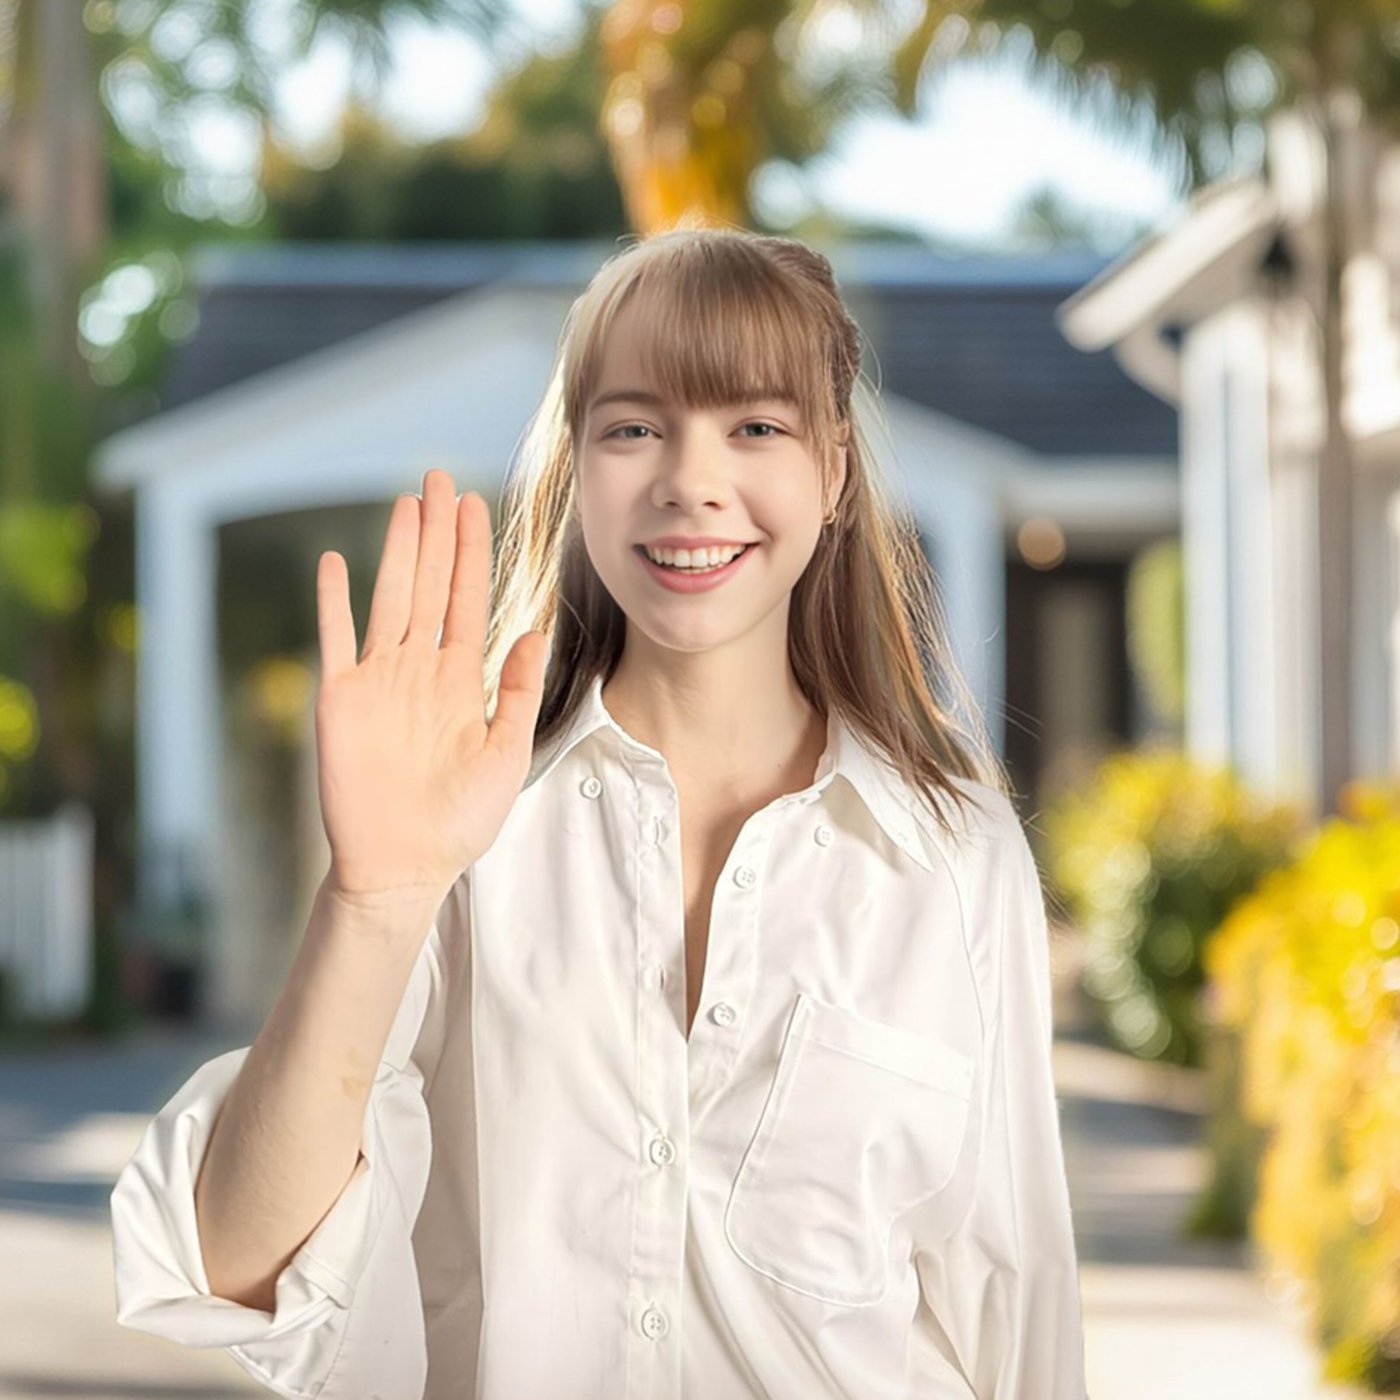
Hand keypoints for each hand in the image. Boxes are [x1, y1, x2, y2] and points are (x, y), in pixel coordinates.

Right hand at [313, 468, 545, 898]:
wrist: (405, 866)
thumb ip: (519, 690)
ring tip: (407, 502)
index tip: (476, 506)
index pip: (467, 600)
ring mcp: (377, 679)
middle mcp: (418, 669)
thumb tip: (536, 628)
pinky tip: (338, 561)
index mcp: (460, 679)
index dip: (471, 553)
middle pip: (428, 584)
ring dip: (397, 550)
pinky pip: (336, 639)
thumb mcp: (507, 752)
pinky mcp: (339, 699)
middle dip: (437, 532)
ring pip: (389, 598)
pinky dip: (334, 601)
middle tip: (441, 478)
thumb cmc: (460, 820)